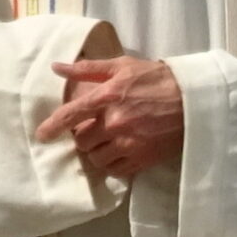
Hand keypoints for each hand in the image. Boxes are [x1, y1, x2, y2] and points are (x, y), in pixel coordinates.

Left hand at [37, 55, 183, 179]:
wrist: (193, 99)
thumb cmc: (157, 78)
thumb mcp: (123, 66)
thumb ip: (88, 69)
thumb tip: (57, 68)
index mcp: (107, 97)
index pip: (70, 115)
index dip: (52, 127)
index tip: (42, 135)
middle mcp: (115, 122)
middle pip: (82, 142)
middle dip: (84, 138)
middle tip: (94, 131)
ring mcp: (129, 142)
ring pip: (97, 159)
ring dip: (98, 152)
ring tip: (108, 143)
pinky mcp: (143, 158)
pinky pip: (116, 170)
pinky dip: (114, 163)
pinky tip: (121, 152)